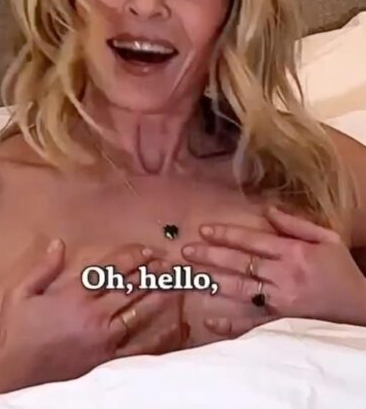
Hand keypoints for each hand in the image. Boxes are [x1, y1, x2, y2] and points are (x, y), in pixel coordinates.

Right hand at [0, 241, 186, 392]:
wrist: (14, 373)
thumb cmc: (15, 333)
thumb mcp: (19, 293)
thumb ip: (43, 268)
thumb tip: (59, 243)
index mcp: (73, 296)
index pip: (110, 270)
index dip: (132, 258)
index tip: (147, 250)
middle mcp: (93, 315)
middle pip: (130, 288)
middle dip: (152, 273)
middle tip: (169, 264)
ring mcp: (103, 339)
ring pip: (140, 313)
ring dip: (160, 297)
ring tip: (177, 285)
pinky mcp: (107, 361)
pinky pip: (141, 348)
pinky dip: (162, 337)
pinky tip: (177, 326)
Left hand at [182, 206, 365, 336]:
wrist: (362, 309)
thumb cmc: (341, 271)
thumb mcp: (326, 239)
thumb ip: (295, 224)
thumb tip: (266, 209)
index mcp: (294, 254)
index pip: (253, 241)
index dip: (227, 234)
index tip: (204, 230)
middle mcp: (284, 277)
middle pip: (241, 265)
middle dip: (211, 257)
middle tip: (186, 251)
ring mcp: (281, 302)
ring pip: (242, 291)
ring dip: (214, 284)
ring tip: (191, 277)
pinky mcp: (282, 323)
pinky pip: (252, 324)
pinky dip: (230, 324)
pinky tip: (209, 321)